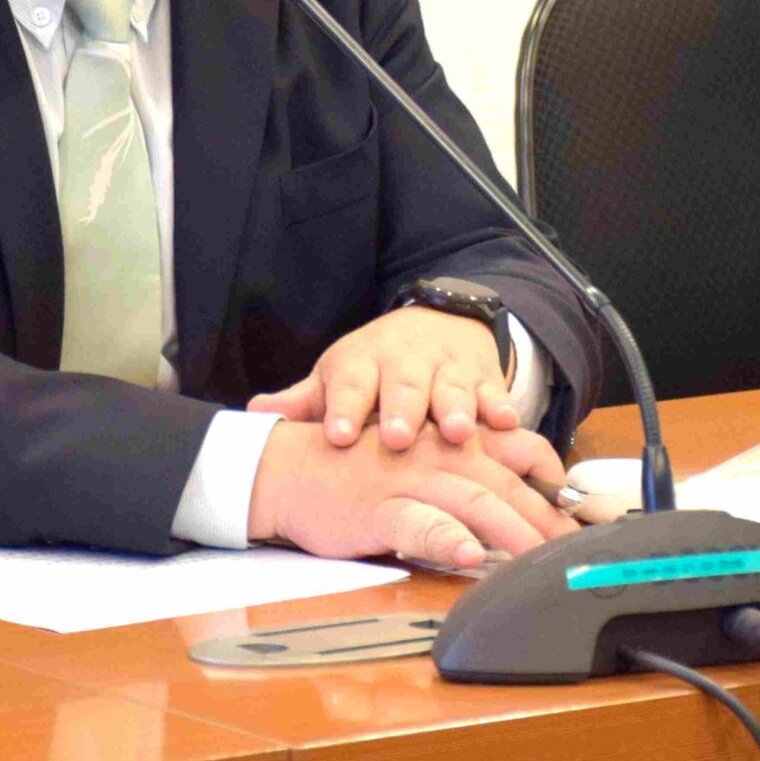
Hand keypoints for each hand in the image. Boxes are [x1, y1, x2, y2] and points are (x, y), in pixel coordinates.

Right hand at [245, 419, 571, 569]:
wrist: (290, 466)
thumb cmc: (363, 467)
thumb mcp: (425, 457)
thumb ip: (472, 472)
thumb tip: (525, 502)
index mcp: (455, 440)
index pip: (524, 450)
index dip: (559, 482)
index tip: (584, 514)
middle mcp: (441, 453)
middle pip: (509, 484)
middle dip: (549, 520)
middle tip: (577, 552)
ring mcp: (411, 479)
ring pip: (474, 502)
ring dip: (513, 531)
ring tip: (541, 558)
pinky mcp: (379, 508)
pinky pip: (419, 523)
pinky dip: (445, 539)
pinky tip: (468, 555)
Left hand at [248, 306, 518, 449]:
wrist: (438, 322)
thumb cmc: (377, 367)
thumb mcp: (339, 376)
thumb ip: (304, 401)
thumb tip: (252, 411)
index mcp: (363, 363)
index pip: (350, 384)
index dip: (345, 409)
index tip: (338, 435)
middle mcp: (406, 362)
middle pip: (404, 385)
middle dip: (402, 410)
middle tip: (397, 438)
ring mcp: (449, 368)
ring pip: (453, 388)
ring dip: (456, 409)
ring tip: (457, 432)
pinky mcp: (485, 376)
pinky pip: (495, 391)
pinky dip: (501, 405)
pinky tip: (507, 422)